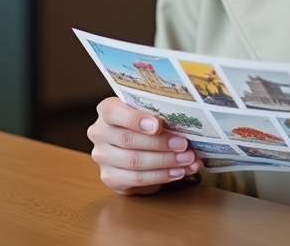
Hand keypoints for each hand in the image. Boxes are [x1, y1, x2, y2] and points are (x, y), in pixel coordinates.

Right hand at [88, 97, 202, 194]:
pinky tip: (177, 172)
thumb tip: (189, 128)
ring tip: (187, 160)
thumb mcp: (150, 112)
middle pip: (127, 140)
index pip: (113, 112)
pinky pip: (136, 180)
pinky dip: (160, 176)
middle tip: (184, 145)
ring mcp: (102, 157)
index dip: (135, 119)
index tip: (157, 125)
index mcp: (107, 110)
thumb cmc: (146, 123)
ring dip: (165, 162)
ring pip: (134, 162)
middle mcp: (99, 133)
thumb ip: (162, 116)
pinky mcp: (110, 178)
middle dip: (160, 144)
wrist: (134, 141)